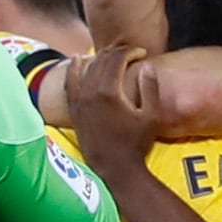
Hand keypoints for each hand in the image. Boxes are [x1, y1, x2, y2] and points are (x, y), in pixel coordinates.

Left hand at [69, 43, 159, 169]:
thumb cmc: (137, 145)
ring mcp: (79, 101)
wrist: (115, 170)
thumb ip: (150, 88)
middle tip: (131, 54)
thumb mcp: (151, 116)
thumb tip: (147, 66)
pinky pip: (69, 82)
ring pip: (85, 68)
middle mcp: (89, 92)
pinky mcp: (74, 110)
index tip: (143, 53)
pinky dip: (73, 69)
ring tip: (111, 55)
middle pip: (101, 60)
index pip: (117, 58)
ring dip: (99, 58)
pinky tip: (77, 60)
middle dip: (117, 52)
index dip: (131, 51)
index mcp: (109, 91)